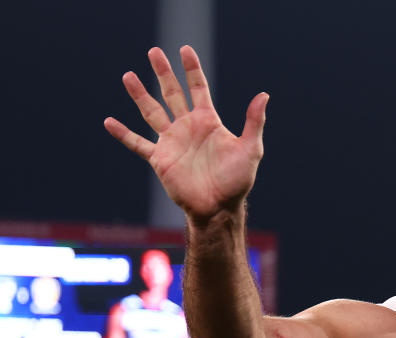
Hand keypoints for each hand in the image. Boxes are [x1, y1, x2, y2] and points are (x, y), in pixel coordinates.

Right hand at [104, 46, 267, 219]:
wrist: (218, 207)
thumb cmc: (237, 180)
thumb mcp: (250, 149)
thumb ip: (254, 122)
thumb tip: (264, 95)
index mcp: (208, 122)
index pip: (198, 88)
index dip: (192, 69)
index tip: (185, 50)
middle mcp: (188, 128)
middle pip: (172, 93)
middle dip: (163, 73)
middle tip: (154, 52)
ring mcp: (172, 142)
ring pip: (152, 112)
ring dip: (140, 94)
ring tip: (128, 76)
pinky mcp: (160, 159)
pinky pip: (138, 144)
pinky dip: (123, 134)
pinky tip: (108, 122)